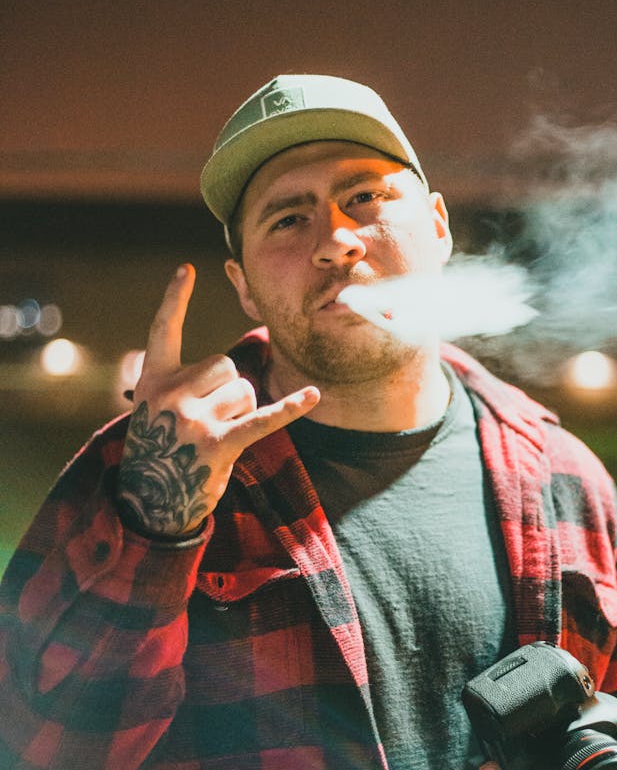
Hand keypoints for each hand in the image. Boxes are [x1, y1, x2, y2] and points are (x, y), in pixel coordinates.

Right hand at [116, 264, 319, 536]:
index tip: (187, 269)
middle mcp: (169, 396)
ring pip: (244, 390)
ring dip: (242, 411)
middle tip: (210, 422)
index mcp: (153, 381)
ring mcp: (192, 421)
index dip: (174, 299)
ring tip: (218, 437)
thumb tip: (243, 366)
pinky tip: (313, 395)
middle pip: (226, 365)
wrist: (151, 501)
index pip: (163, 330)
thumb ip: (186, 383)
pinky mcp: (218, 444)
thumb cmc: (162, 450)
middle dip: (228, 389)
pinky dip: (290, 407)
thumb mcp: (158, 410)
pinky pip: (263, 418)